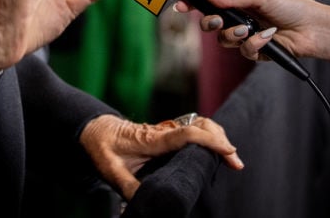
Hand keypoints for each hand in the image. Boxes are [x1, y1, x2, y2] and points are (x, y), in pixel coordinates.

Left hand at [80, 113, 242, 200]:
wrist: (94, 130)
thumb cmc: (102, 147)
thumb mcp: (110, 170)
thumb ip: (127, 187)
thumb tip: (143, 206)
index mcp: (152, 139)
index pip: (187, 134)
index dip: (210, 140)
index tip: (229, 151)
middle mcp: (163, 132)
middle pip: (199, 124)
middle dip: (220, 138)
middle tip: (236, 162)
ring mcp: (165, 131)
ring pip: (198, 124)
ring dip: (216, 136)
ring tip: (230, 157)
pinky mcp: (166, 134)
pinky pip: (192, 130)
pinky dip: (207, 136)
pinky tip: (214, 150)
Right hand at [172, 0, 329, 68]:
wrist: (316, 30)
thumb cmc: (293, 6)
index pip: (211, 0)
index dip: (194, 3)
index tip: (180, 7)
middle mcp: (241, 17)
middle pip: (212, 23)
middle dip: (211, 23)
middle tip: (217, 22)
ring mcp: (248, 35)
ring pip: (224, 40)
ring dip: (235, 35)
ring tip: (249, 30)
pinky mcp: (257, 51)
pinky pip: (244, 51)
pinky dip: (254, 44)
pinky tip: (268, 38)